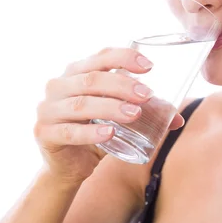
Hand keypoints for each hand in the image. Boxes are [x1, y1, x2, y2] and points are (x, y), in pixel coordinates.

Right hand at [33, 47, 183, 184]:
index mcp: (77, 72)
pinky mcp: (44, 133)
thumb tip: (177, 119)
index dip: (125, 57)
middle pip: (92, 79)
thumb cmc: (96, 131)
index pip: (101, 57)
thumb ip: (145, 113)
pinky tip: (109, 133)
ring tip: (135, 114)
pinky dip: (91, 132)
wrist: (68, 166)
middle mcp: (58, 85)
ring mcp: (48, 109)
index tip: (150, 66)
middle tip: (147, 95)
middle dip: (123, 85)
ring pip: (81, 104)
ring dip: (111, 107)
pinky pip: (69, 131)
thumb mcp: (119, 118)